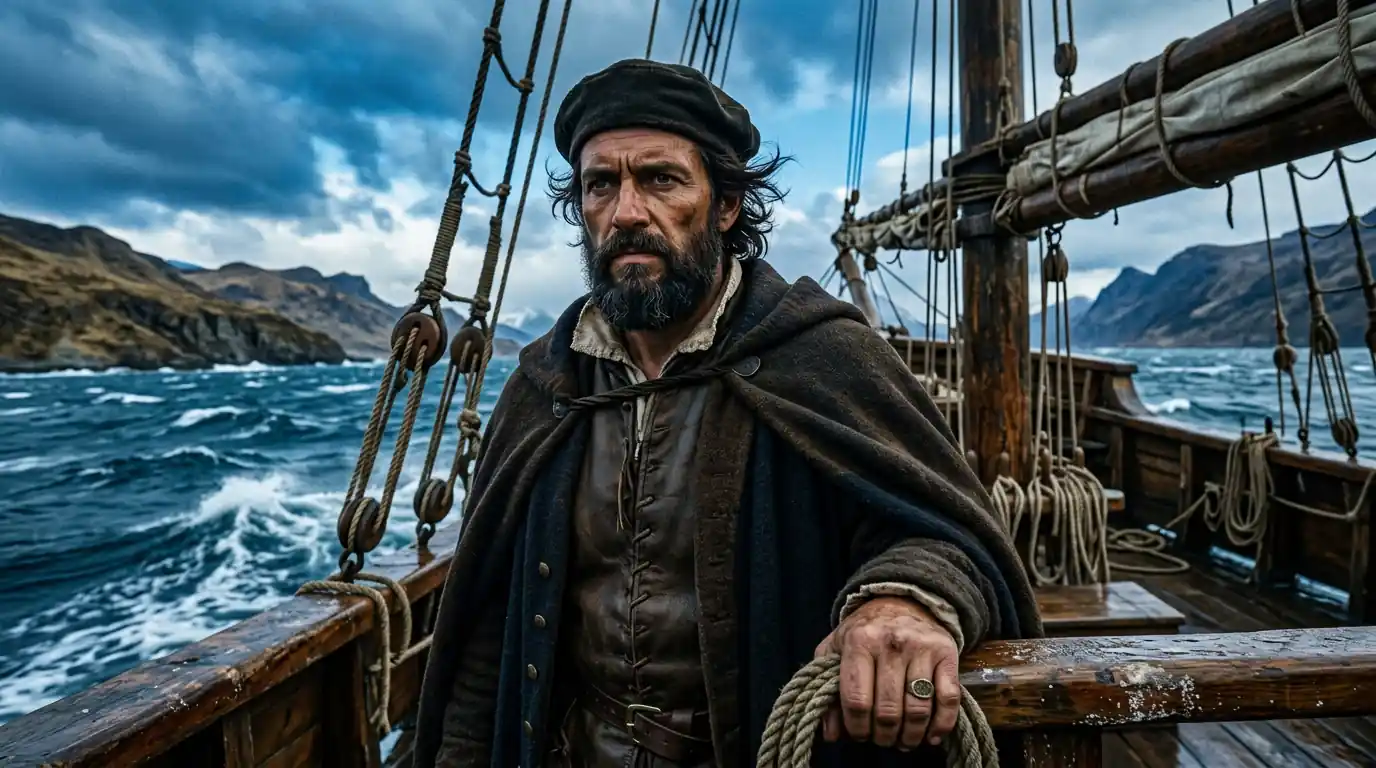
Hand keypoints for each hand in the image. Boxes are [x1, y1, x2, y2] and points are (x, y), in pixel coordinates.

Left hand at [813, 596, 959, 749]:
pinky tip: (931, 736)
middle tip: (882, 741)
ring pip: (918, 709)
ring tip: (903, 742)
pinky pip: (948, 698)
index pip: (856, 700)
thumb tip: (831, 734)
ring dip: (911, 736)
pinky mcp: (946, 653)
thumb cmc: (863, 632)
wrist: (899, 601)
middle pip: (888, 710)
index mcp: (859, 641)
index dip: (857, 727)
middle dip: (884, 736)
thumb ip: (827, 690)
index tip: (859, 735)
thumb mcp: (835, 651)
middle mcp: (891, 642)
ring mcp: (921, 647)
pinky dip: (941, 725)